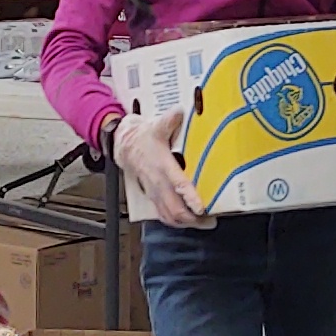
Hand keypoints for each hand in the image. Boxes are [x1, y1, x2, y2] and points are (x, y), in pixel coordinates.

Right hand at [110, 108, 203, 226]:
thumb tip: (179, 112)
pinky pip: (164, 215)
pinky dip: (176, 222)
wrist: (125, 146)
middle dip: (193, 218)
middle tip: (211, 220)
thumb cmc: (143, 138)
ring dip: (186, 223)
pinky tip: (188, 222)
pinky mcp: (153, 197)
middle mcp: (158, 183)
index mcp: (162, 165)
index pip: (178, 185)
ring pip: (169, 215)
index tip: (202, 207)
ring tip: (204, 223)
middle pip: (175, 208)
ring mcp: (155, 192)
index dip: (190, 197)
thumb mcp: (156, 126)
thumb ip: (169, 121)